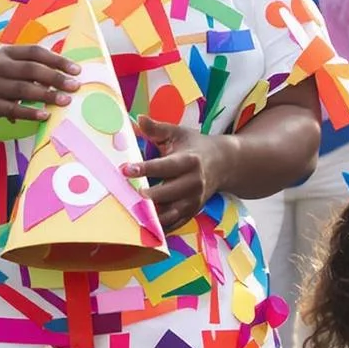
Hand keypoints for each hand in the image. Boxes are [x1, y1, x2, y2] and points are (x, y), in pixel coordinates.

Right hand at [0, 43, 78, 127]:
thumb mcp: (7, 65)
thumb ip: (30, 67)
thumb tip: (64, 75)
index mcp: (7, 54)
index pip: (35, 53)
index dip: (57, 60)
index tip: (76, 70)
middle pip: (31, 70)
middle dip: (55, 78)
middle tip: (75, 86)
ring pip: (23, 89)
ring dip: (47, 95)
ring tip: (65, 100)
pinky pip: (13, 109)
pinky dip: (30, 112)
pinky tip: (45, 115)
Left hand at [128, 112, 230, 231]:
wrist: (223, 164)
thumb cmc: (195, 146)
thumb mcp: (178, 134)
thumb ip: (157, 128)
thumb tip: (138, 119)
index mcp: (189, 161)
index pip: (165, 166)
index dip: (145, 168)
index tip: (125, 169)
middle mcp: (194, 183)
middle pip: (168, 193)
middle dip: (148, 196)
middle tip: (126, 196)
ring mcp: (194, 201)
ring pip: (171, 213)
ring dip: (152, 216)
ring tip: (132, 215)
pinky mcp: (192, 213)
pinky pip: (174, 224)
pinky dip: (160, 228)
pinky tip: (143, 228)